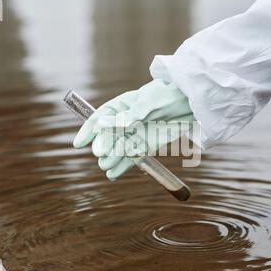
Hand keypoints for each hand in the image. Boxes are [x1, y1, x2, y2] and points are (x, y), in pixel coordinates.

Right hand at [73, 79, 194, 179]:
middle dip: (103, 146)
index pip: (99, 118)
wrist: (191, 104)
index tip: (79, 143)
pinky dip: (122, 167)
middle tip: (100, 154)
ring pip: (117, 150)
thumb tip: (107, 124)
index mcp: (121, 106)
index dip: (88, 130)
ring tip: (106, 167)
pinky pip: (130, 158)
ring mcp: (134, 135)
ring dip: (111, 159)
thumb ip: (131, 115)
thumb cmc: (168, 96)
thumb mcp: (150, 102)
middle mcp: (124, 122)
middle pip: (108, 137)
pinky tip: (112, 174)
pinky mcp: (145, 146)